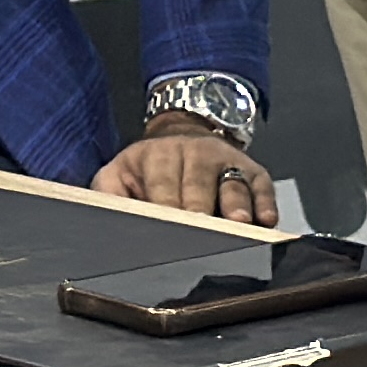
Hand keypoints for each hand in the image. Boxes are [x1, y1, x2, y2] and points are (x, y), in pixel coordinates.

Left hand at [92, 118, 278, 225]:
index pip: (162, 185)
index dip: (165, 207)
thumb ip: (107, 194)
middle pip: (199, 184)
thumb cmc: (148, 169)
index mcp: (158, 157)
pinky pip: (262, 185)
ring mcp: (226, 161)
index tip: (167, 226)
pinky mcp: (253, 170)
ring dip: (235, 205)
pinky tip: (266, 220)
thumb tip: (100, 217)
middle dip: (199, 210)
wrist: (181, 134)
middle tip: (200, 232)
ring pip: (232, 183)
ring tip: (237, 224)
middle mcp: (194, 154)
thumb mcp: (118, 174)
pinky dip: (265, 202)